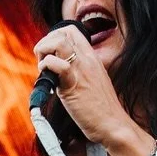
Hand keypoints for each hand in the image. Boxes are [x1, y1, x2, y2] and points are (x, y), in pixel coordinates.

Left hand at [33, 25, 132, 145]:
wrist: (113, 124)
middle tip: (44, 62)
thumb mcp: (91, 82)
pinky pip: (57, 65)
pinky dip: (45, 67)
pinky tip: (47, 80)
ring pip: (58, 41)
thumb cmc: (101, 108)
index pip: (71, 31)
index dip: (54, 37)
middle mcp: (88, 59)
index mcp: (92, 57)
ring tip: (44, 69)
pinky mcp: (74, 84)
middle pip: (63, 31)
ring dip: (43, 51)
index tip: (50, 55)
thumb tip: (57, 71)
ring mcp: (81, 70)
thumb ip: (77, 72)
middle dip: (46, 42)